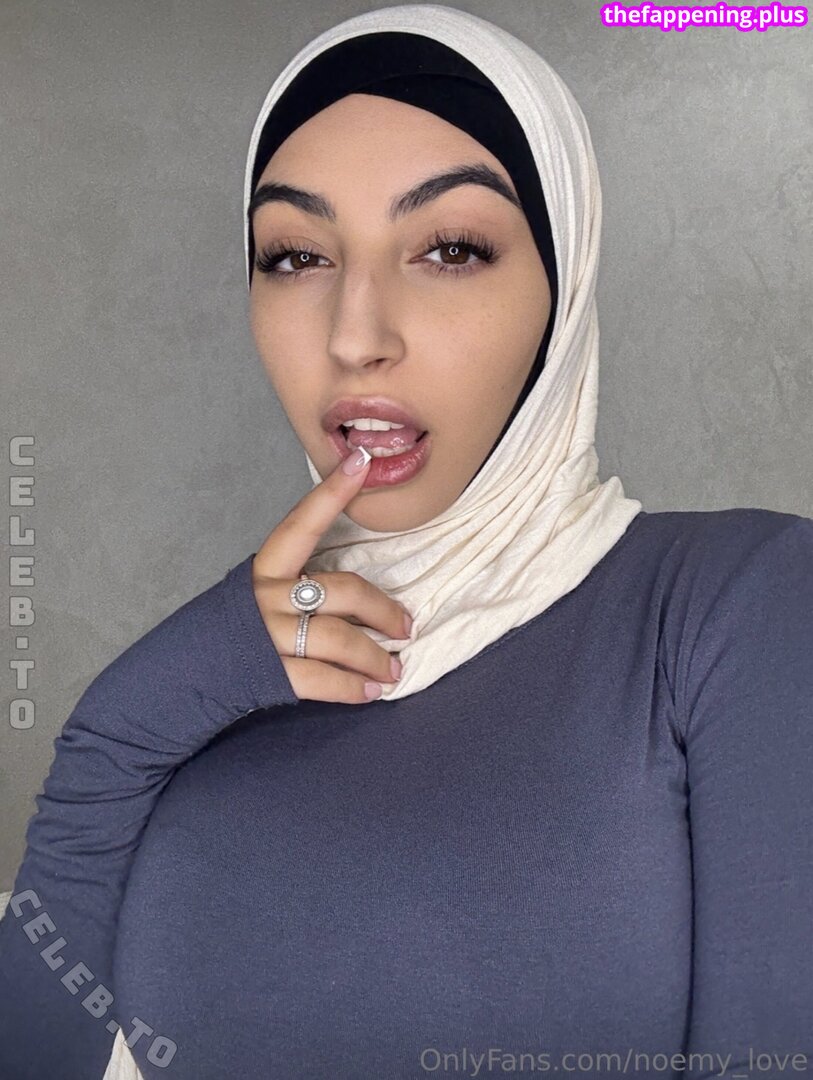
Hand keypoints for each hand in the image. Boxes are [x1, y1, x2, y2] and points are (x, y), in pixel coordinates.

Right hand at [251, 448, 411, 702]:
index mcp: (265, 569)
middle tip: (406, 627)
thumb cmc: (229, 633)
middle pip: (342, 591)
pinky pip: (323, 679)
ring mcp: (267, 635)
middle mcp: (266, 596)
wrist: (178, 678)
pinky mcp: (269, 674)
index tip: (362, 461)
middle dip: (383, 610)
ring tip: (395, 671)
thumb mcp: (256, 595)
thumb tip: (354, 595)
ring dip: (375, 657)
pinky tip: (371, 692)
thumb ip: (295, 586)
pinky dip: (353, 688)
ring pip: (339, 639)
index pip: (302, 523)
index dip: (332, 492)